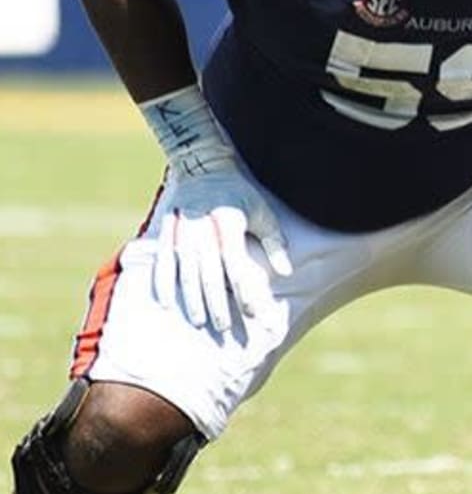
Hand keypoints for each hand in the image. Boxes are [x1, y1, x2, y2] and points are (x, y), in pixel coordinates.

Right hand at [153, 163, 292, 332]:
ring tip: (200, 321)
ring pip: (186, 271)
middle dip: (217, 303)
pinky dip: (163, 283)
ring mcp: (181, 230)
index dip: (244, 290)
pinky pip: (162, 261)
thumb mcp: (262, 211)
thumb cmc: (239, 194)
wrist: (202, 166)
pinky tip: (167, 303)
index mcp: (228, 223)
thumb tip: (286, 271)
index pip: (237, 264)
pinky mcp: (166, 230)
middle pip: (210, 273)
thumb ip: (274, 241)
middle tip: (224, 328)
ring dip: (192, 298)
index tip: (252, 312)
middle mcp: (203, 228)